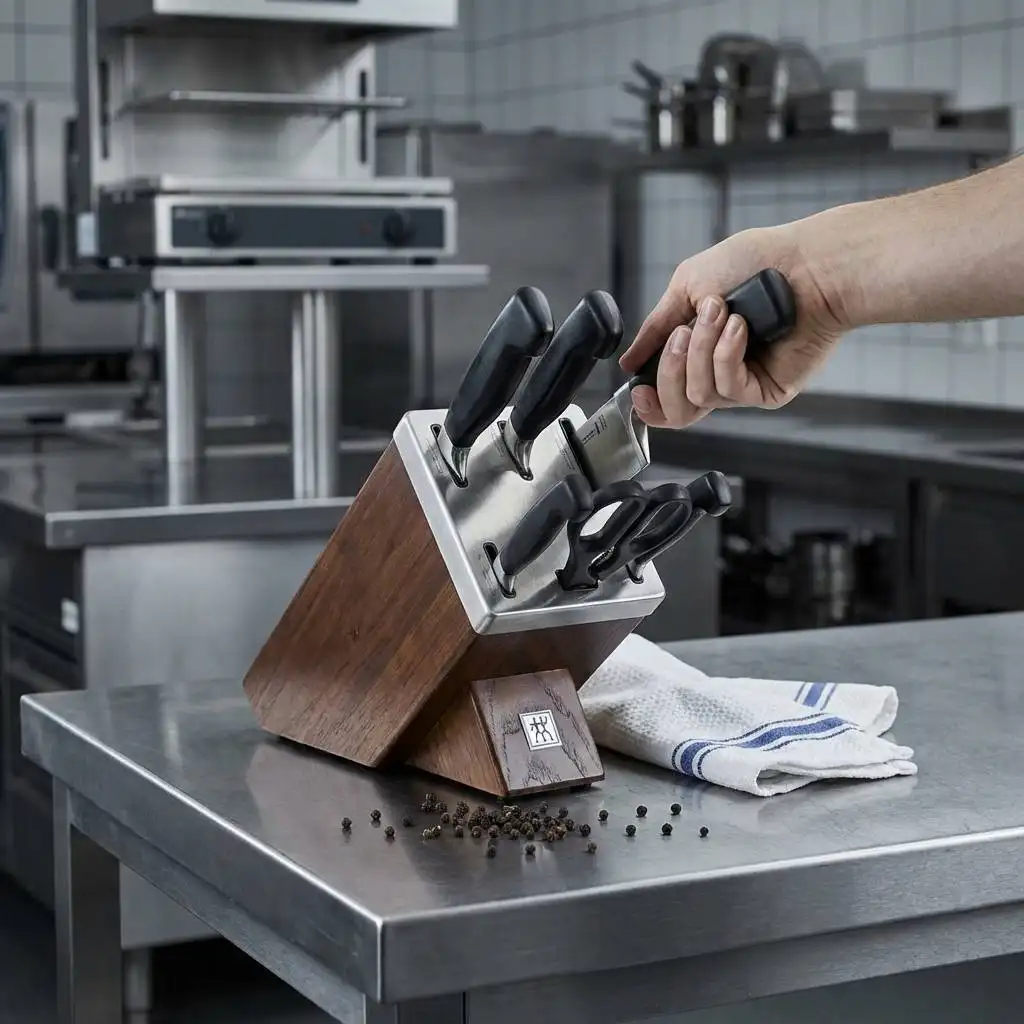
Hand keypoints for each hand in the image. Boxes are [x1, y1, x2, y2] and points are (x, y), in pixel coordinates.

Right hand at [619, 224, 847, 427]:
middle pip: (678, 410)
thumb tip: (628, 361)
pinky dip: (726, 355)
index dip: (649, 402)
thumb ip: (656, 326)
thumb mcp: (688, 286)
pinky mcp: (768, 391)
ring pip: (698, 396)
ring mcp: (744, 385)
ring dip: (701, 350)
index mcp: (699, 353)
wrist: (805, 263)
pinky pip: (728, 388)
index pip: (668, 398)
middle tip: (683, 334)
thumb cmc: (756, 263)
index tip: (637, 388)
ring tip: (722, 313)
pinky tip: (741, 328)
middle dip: (669, 370)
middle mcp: (720, 374)